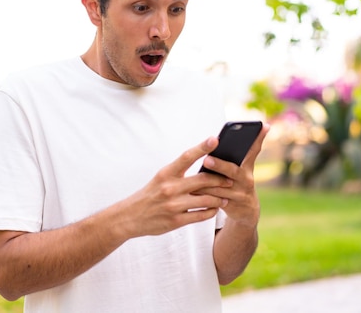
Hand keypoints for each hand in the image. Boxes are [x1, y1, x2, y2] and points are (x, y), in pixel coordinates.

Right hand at [117, 137, 234, 237]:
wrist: (130, 217)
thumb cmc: (149, 194)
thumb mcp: (160, 178)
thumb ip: (179, 173)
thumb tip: (203, 165)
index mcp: (166, 174)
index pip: (187, 157)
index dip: (202, 147)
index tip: (215, 139)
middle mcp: (170, 188)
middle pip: (202, 180)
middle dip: (219, 179)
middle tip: (230, 178)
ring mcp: (174, 205)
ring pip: (206, 200)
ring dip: (218, 198)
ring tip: (225, 196)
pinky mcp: (176, 221)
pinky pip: (201, 216)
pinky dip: (211, 211)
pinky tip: (214, 208)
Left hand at [198, 123, 269, 226]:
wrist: (245, 211)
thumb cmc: (236, 183)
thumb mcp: (239, 170)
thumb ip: (232, 156)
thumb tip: (215, 139)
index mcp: (247, 166)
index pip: (254, 149)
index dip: (259, 137)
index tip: (263, 125)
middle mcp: (247, 178)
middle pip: (232, 170)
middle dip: (219, 165)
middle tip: (207, 159)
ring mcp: (240, 193)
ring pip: (219, 187)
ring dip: (205, 183)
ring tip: (191, 177)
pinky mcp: (233, 206)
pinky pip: (215, 200)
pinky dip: (203, 195)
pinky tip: (191, 192)